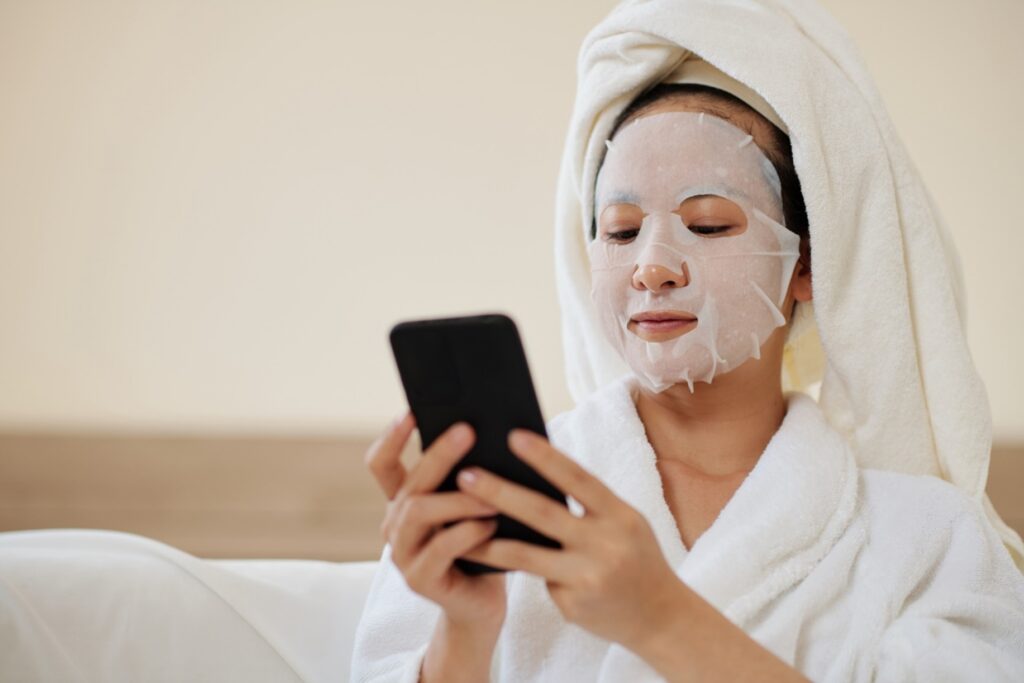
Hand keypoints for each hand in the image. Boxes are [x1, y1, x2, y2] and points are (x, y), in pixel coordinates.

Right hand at [364, 412, 506, 628]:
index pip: (381, 464)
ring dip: (458, 498)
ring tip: (491, 493)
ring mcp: (403, 553)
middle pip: (410, 482)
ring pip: (420, 512)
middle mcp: (395, 525)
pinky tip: (491, 526)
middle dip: (438, 454)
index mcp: (403, 502)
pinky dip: (468, 532)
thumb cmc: (482, 548)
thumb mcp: (473, 508)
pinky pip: (441, 548)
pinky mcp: (419, 579)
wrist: (480, 606)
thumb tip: (489, 432)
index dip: (392, 436)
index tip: (412, 410)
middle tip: (467, 431)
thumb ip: (469, 479)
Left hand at [457, 428, 683, 651]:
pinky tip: (500, 563)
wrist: (662, 618)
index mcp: (621, 515)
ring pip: (525, 556)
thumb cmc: (635, 558)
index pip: (578, 479)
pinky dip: (520, 569)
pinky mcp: (572, 604)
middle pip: (543, 514)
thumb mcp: (624, 524)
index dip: (546, 457)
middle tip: (465, 475)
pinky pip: (536, 580)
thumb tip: (532, 478)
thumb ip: (587, 506)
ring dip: (486, 542)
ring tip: (454, 530)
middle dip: (499, 493)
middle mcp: (606, 544)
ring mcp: (587, 577)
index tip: (513, 436)